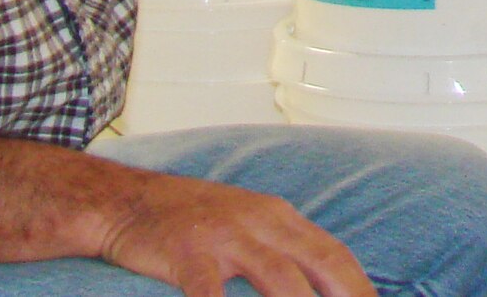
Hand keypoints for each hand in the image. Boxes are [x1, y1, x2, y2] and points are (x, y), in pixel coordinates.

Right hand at [100, 175, 373, 296]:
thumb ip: (283, 251)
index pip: (334, 255)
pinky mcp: (188, 253)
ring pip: (280, 278)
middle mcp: (260, 222)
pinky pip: (211, 290)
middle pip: (320, 263)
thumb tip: (322, 283)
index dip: (360, 288)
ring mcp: (225, 236)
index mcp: (278, 218)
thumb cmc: (190, 220)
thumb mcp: (246, 224)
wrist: (126, 199)